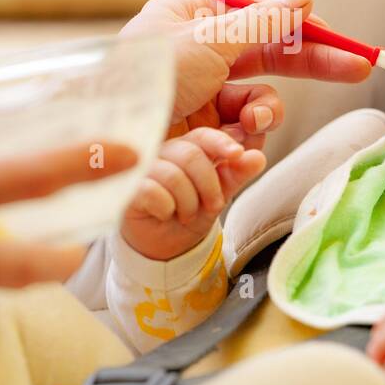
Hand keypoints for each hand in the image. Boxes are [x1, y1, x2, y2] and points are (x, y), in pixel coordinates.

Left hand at [119, 0, 371, 147]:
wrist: (106, 147)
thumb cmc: (145, 80)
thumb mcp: (208, 41)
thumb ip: (263, 22)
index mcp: (190, 23)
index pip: (260, 22)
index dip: (303, 31)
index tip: (341, 40)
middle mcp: (196, 61)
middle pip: (269, 62)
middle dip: (309, 69)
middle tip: (359, 69)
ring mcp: (198, 104)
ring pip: (259, 108)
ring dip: (261, 116)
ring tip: (247, 123)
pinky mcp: (198, 144)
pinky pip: (241, 142)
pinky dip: (242, 148)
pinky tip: (228, 152)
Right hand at [121, 127, 265, 260]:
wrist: (164, 247)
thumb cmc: (188, 215)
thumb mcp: (219, 195)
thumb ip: (237, 175)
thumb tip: (257, 157)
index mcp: (186, 149)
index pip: (203, 136)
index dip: (221, 143)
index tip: (237, 155)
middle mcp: (162, 153)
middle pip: (190, 155)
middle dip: (209, 185)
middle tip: (213, 206)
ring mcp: (142, 170)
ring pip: (173, 176)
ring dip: (188, 203)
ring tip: (186, 214)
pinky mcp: (127, 189)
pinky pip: (152, 191)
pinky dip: (166, 208)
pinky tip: (164, 214)